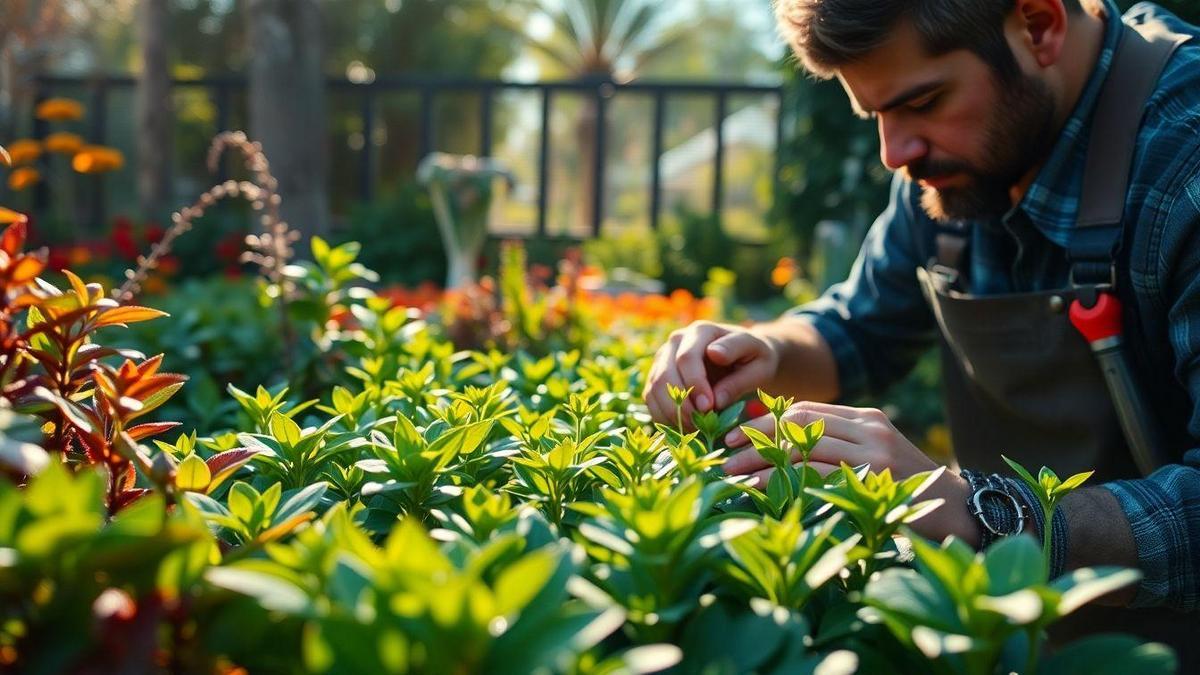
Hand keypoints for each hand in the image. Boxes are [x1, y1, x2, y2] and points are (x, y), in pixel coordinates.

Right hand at [642, 321, 780, 426]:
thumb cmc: (755, 358)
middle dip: (680, 404)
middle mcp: (676, 341)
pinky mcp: (658, 375)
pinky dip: (663, 416)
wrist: (745, 356)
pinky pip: (651, 399)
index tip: (709, 407)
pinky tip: (683, 428)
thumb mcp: (760, 363)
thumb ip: (740, 379)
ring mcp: (664, 358)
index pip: (687, 358)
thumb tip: (715, 398)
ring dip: (671, 413)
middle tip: (700, 424)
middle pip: (664, 375)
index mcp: (701, 331)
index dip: (695, 385)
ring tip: (694, 429)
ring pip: (654, 389)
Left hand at [723, 400, 980, 545]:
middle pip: (798, 425)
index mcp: (865, 417)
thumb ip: (835, 442)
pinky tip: (760, 490)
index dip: (765, 420)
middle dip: (756, 439)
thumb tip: (778, 439)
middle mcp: (868, 430)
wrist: (957, 509)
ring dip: (762, 463)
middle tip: (725, 454)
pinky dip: (783, 483)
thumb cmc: (905, 485)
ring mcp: (873, 455)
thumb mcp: (872, 452)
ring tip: (733, 475)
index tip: (734, 434)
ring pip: (803, 450)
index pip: (804, 409)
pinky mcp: (874, 481)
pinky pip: (817, 478)